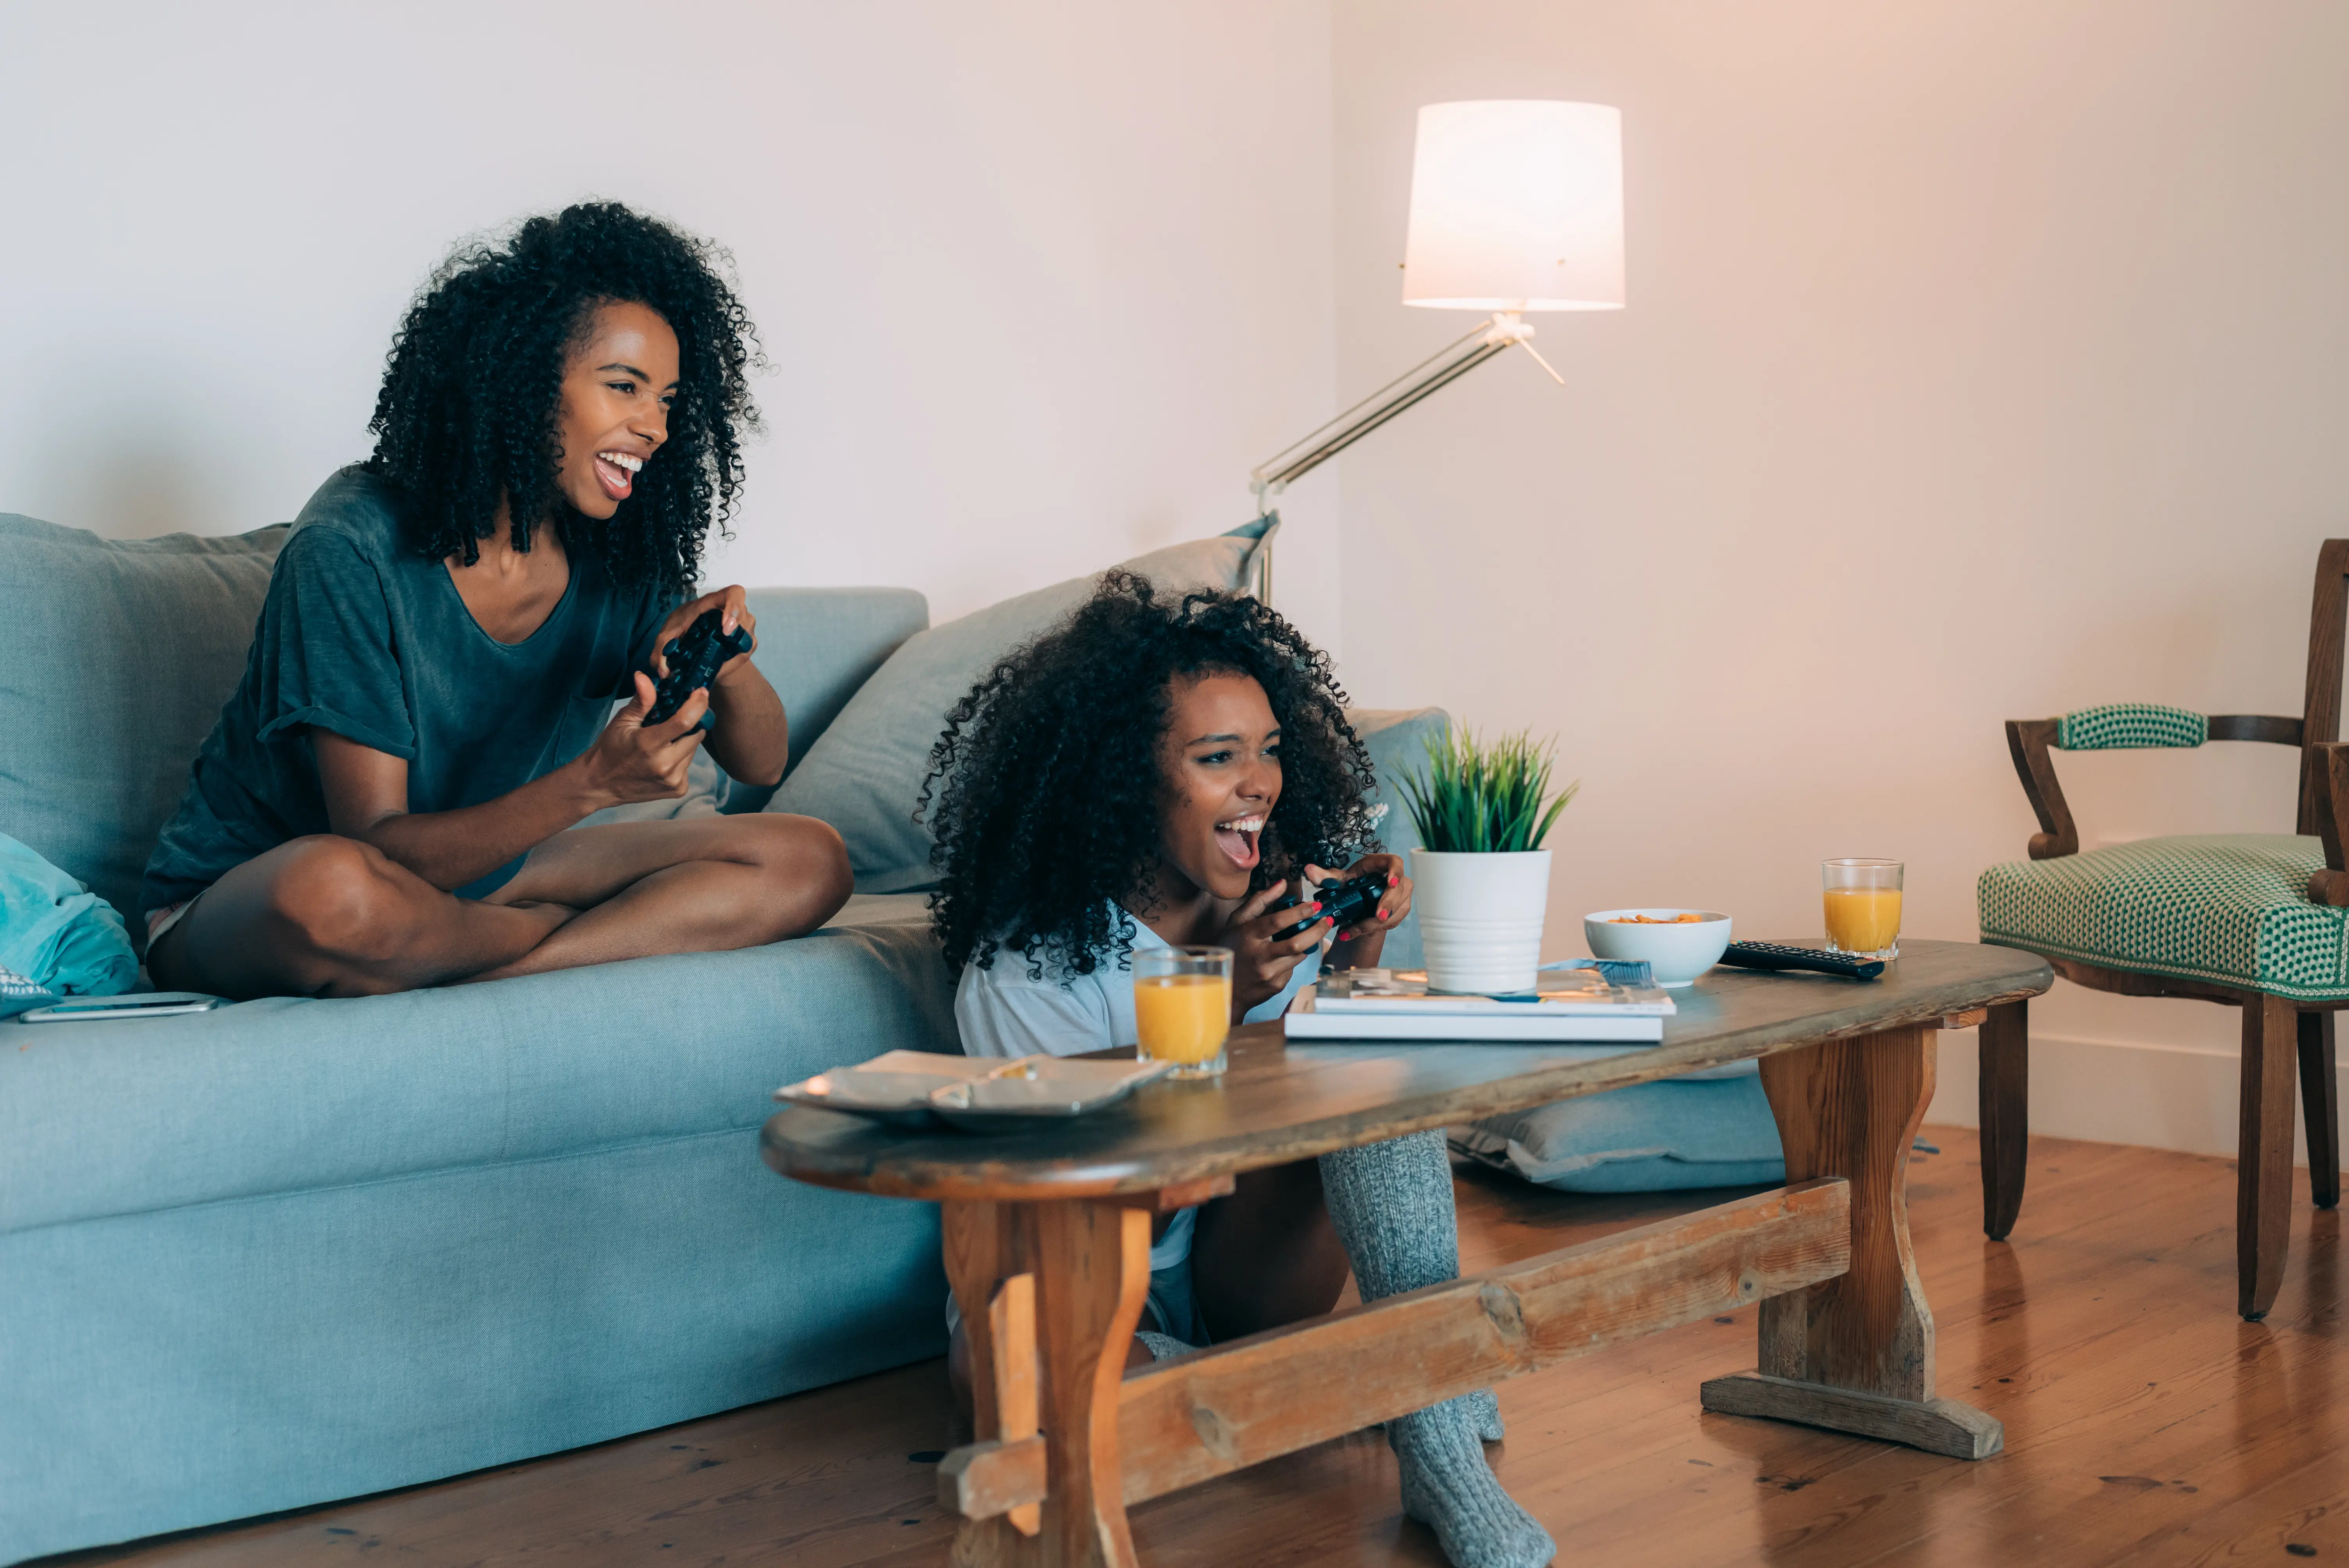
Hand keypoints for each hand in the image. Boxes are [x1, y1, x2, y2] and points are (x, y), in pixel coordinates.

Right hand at [579, 672, 708, 807]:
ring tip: (663, 744)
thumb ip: (641, 700)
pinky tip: (663, 760)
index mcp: (650, 744)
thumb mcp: (622, 721)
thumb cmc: (610, 749)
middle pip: (695, 735)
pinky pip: (689, 766)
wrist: (600, 785)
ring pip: (693, 750)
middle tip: (672, 723)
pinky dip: (681, 758)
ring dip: (684, 742)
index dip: (697, 705)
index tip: (701, 693)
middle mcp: (665, 765)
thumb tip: (644, 676)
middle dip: (689, 724)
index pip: (685, 721)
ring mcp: (673, 780)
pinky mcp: (678, 790)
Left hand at [650, 585, 757, 685]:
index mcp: (713, 603)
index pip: (734, 593)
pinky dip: (733, 662)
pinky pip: (746, 651)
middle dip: (736, 632)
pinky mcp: (747, 642)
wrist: (695, 645)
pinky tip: (720, 667)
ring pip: (747, 635)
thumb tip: (664, 671)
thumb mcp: (667, 638)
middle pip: (744, 616)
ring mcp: (743, 627)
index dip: (734, 607)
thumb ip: (661, 650)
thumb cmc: (683, 632)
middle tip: (722, 646)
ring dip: (734, 648)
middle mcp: (733, 612)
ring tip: (715, 658)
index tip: (725, 627)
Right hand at [1217, 877, 1335, 1019]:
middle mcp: (1259, 956)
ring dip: (1309, 943)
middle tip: (1327, 921)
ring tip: (1312, 933)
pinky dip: (1295, 958)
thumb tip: (1281, 884)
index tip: (1315, 905)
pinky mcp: (1276, 986)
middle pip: (1295, 944)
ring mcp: (1269, 974)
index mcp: (1248, 936)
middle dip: (1316, 931)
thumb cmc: (1231, 947)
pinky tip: (1289, 953)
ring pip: (1299, 956)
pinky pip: (1293, 968)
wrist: (1227, 987)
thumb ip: (1260, 901)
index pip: (1277, 922)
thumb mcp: (1237, 921)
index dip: (1299, 912)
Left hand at [1305, 853, 1412, 942]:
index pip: (1395, 862)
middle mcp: (1395, 878)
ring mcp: (1401, 895)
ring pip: (1397, 910)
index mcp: (1380, 864)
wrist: (1357, 901)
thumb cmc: (1350, 884)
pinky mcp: (1400, 910)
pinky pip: (1392, 921)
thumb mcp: (1337, 881)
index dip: (1396, 872)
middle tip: (1378, 918)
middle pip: (1399, 890)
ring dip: (1376, 922)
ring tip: (1352, 930)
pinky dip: (1373, 929)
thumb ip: (1324, 877)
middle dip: (1389, 905)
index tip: (1391, 883)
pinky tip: (1355, 932)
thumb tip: (1308, 870)